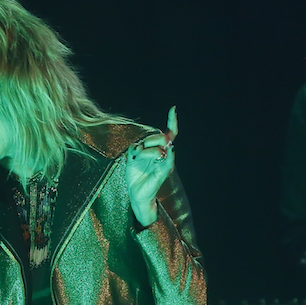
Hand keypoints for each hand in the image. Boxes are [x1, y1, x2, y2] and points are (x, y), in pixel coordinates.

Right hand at [127, 106, 177, 226]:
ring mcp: (143, 152)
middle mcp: (154, 149)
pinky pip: (136, 148)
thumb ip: (169, 160)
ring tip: (152, 162)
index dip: (172, 121)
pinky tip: (137, 158)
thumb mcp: (164, 173)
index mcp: (165, 152)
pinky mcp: (132, 156)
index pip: (170, 133)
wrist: (140, 195)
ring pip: (146, 142)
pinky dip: (140, 153)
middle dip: (159, 142)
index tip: (173, 109)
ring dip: (150, 152)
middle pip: (158, 136)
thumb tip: (171, 146)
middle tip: (161, 155)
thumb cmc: (153, 185)